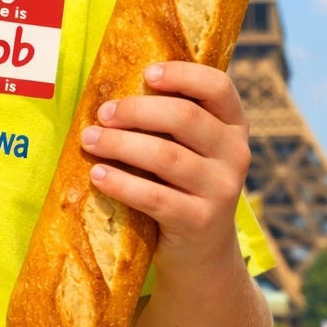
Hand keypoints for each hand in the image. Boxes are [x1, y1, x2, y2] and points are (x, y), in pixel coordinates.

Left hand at [79, 61, 250, 271]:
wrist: (202, 253)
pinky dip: (121, 182)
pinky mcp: (201, 222)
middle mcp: (236, 155)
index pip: (218, 87)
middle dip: (136, 111)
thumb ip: (168, 120)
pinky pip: (155, 196)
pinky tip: (98, 175)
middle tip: (102, 114)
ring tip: (89, 140)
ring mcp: (222, 190)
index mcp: (233, 126)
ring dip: (120, 145)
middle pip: (185, 117)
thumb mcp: (188, 148)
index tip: (147, 73)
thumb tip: (112, 89)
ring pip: (166, 156)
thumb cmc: (182, 184)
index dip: (182, 74)